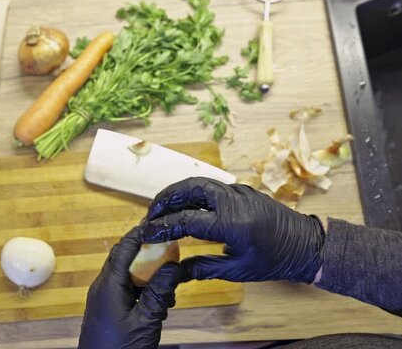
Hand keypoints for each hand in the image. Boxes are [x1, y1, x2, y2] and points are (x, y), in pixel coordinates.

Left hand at [79, 226, 180, 348]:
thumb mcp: (146, 320)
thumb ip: (160, 292)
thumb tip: (173, 266)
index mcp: (109, 285)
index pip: (125, 247)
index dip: (141, 233)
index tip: (158, 223)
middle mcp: (103, 287)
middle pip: (125, 258)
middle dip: (147, 252)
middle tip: (169, 247)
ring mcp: (103, 298)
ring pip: (127, 274)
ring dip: (147, 274)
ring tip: (169, 284)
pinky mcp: (107, 309)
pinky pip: (125, 289)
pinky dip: (142, 289)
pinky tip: (160, 302)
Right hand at [143, 177, 324, 282]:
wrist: (307, 244)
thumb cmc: (274, 261)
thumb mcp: (237, 270)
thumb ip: (202, 268)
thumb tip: (174, 271)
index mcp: (232, 224)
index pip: (186, 220)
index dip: (162, 227)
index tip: (146, 232)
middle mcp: (234, 202)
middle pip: (189, 190)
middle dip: (165, 199)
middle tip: (151, 213)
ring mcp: (239, 192)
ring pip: (199, 183)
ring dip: (178, 192)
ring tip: (163, 206)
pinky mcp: (242, 190)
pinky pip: (212, 186)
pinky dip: (193, 193)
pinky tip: (185, 205)